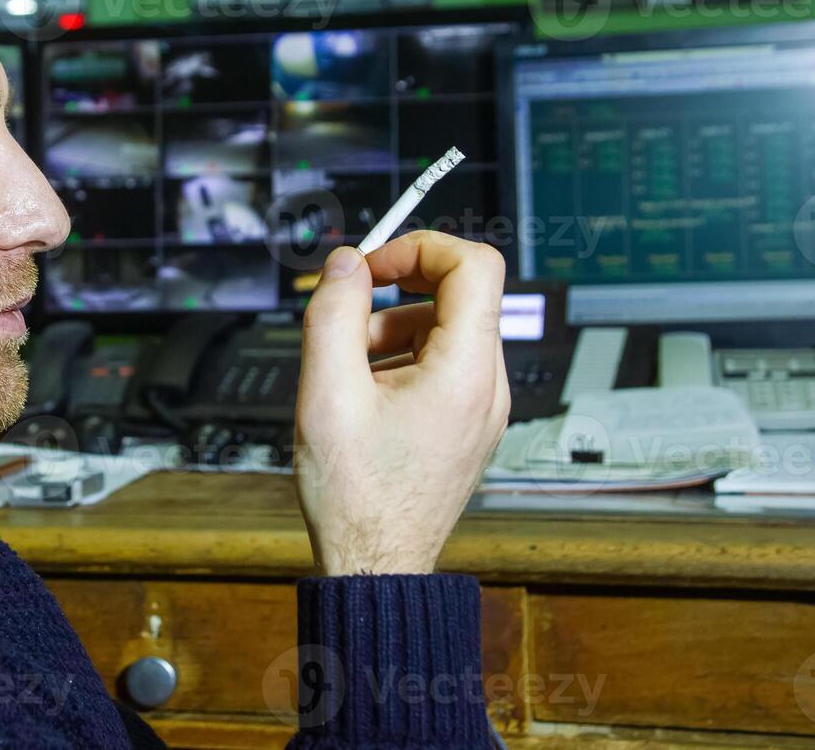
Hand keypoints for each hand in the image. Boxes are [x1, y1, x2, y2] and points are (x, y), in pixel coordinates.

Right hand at [294, 231, 510, 576]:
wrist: (375, 567)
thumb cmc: (356, 498)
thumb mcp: (326, 393)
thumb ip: (332, 314)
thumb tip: (344, 264)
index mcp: (466, 372)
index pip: (473, 264)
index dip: (419, 247)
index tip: (371, 267)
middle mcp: (488, 387)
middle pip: (456, 296)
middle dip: (394, 296)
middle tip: (345, 320)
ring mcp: (483, 409)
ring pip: (445, 332)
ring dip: (391, 332)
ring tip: (346, 373)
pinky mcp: (468, 425)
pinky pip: (442, 366)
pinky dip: (401, 363)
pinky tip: (363, 399)